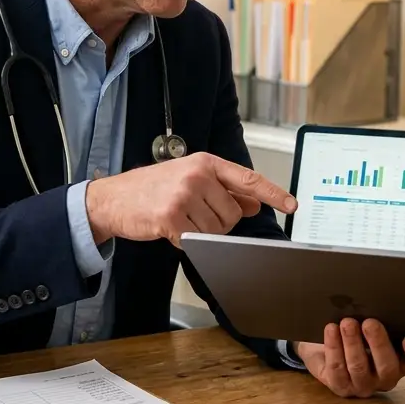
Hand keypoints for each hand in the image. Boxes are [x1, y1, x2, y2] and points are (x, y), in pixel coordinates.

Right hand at [84, 153, 296, 245]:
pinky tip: (171, 229)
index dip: (273, 193)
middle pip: (233, 213)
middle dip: (220, 222)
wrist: (113, 198)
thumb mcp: (191, 180)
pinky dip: (186, 240)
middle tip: (195, 215)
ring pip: (218, 230)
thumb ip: (225, 190)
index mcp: (205, 163)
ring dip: (202, 233)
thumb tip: (254, 203)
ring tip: (181, 219)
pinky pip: (196, 240)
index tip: (291, 204)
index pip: (248, 178)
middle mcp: (197, 175)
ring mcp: (184, 195)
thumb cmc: (152, 188)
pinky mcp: (171, 217)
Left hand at [295, 318, 404, 397]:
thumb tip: (385, 297)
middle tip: (370, 323)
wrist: (330, 343)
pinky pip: (337, 369)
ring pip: (359, 368)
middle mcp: (387, 377)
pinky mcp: (341, 386)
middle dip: (378, 344)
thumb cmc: (362, 328)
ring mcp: (364, 384)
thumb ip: (388, 316)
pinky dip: (334, 348)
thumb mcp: (379, 322)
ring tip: (347, 323)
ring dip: (353, 343)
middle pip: (388, 367)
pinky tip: (331, 330)